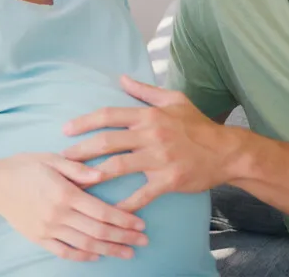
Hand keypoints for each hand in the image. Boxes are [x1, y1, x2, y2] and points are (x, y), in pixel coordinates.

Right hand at [0, 153, 148, 260]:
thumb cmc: (25, 166)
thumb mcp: (52, 158)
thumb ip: (78, 168)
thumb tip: (102, 174)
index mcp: (65, 193)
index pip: (102, 211)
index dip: (124, 220)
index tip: (141, 225)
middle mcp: (58, 214)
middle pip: (98, 232)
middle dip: (124, 238)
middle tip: (143, 241)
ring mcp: (48, 229)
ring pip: (85, 245)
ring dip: (109, 250)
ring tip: (128, 252)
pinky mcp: (39, 238)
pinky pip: (64, 252)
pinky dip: (83, 256)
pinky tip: (97, 256)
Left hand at [62, 76, 239, 212]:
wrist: (226, 151)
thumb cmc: (198, 124)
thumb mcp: (174, 100)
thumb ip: (145, 91)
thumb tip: (122, 78)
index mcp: (149, 115)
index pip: (109, 115)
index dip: (85, 122)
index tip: (66, 130)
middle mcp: (151, 135)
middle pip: (107, 141)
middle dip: (80, 150)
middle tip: (62, 158)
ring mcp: (159, 159)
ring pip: (118, 167)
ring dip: (93, 175)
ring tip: (75, 182)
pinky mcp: (168, 181)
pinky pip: (141, 195)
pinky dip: (124, 205)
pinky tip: (109, 211)